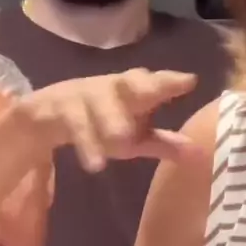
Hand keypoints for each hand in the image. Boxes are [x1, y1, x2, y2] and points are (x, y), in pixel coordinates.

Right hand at [19, 68, 198, 171]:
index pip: (154, 82)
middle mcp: (110, 87)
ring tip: (122, 142)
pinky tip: (95, 164)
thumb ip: (163, 143)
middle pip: (127, 82)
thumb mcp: (134, 137)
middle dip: (142, 84)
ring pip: (98, 102)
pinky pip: (74, 124)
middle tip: (157, 91)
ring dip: (109, 118)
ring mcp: (83, 95)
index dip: (170, 80)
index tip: (190, 80)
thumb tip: (199, 153)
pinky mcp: (60, 109)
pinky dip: (85, 142)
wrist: (45, 114)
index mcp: (133, 90)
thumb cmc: (101, 121)